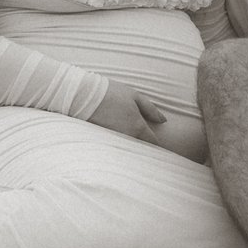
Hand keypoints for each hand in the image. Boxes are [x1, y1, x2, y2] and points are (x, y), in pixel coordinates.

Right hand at [88, 83, 208, 161]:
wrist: (83, 96)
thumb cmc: (111, 93)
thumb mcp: (134, 96)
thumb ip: (150, 109)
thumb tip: (163, 120)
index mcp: (137, 127)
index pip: (153, 144)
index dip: (159, 148)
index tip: (164, 150)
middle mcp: (127, 138)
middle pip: (141, 150)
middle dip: (147, 152)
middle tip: (154, 154)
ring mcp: (114, 142)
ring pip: (129, 151)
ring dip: (134, 151)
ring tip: (137, 150)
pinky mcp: (103, 143)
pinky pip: (117, 149)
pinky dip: (120, 149)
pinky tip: (120, 145)